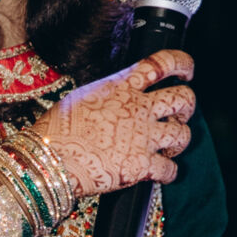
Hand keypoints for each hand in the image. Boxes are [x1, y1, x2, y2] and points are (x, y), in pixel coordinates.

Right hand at [33, 50, 194, 200]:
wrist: (48, 159)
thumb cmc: (56, 129)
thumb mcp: (81, 97)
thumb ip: (107, 95)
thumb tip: (114, 98)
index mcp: (122, 86)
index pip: (163, 63)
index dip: (183, 63)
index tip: (187, 71)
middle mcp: (138, 108)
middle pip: (183, 98)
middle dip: (187, 106)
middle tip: (180, 114)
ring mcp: (143, 137)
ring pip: (183, 135)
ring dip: (180, 141)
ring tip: (170, 147)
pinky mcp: (142, 166)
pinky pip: (170, 170)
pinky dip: (170, 173)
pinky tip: (162, 174)